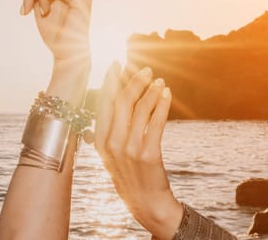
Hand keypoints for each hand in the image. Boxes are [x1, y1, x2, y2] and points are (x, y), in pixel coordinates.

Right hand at [95, 64, 182, 239]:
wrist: (145, 203)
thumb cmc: (130, 173)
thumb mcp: (112, 152)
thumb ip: (111, 128)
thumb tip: (117, 98)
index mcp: (99, 141)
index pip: (103, 103)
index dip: (110, 82)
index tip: (116, 65)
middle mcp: (111, 143)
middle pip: (121, 102)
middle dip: (133, 81)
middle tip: (146, 70)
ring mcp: (129, 149)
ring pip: (140, 109)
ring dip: (151, 91)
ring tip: (159, 81)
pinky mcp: (149, 154)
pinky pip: (157, 122)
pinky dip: (163, 104)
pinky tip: (167, 94)